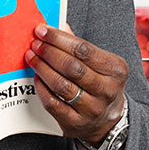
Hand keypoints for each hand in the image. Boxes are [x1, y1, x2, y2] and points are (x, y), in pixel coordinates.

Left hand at [25, 24, 128, 145]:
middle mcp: (107, 90)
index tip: (43, 31)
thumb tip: (59, 26)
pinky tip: (36, 77)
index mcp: (116, 70)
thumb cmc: (101, 85)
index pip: (84, 50)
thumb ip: (81, 46)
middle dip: (49, 52)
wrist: (108, 120)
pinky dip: (41, 88)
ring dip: (42, 68)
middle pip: (72, 67)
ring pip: (61, 85)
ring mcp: (92, 109)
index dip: (59, 39)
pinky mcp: (76, 123)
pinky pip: (53, 103)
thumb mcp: (101, 64)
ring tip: (32, 57)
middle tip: (35, 44)